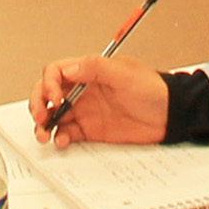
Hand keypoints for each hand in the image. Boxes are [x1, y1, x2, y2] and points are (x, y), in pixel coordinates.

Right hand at [29, 52, 168, 146]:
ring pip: (54, 115)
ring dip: (44, 124)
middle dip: (38, 104)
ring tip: (44, 134)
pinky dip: (60, 138)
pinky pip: (67, 133)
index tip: (55, 98)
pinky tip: (62, 141)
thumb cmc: (153, 89)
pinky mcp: (90, 129)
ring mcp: (85, 110)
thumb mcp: (125, 73)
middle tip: (40, 117)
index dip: (49, 84)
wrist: (170, 115)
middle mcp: (82, 90)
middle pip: (47, 94)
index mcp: (88, 71)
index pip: (56, 72)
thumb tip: (68, 69)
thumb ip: (95, 67)